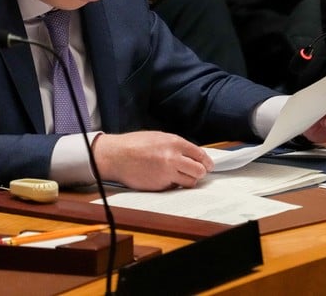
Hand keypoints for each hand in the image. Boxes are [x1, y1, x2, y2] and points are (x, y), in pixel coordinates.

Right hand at [92, 131, 213, 189]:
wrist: (116, 156)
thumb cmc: (135, 144)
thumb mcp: (160, 137)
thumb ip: (177, 146)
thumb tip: (193, 155)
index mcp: (175, 143)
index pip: (200, 155)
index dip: (207, 162)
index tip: (209, 165)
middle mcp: (173, 158)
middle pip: (199, 171)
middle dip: (200, 172)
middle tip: (197, 172)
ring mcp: (166, 173)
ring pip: (189, 182)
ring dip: (188, 180)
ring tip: (180, 176)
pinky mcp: (159, 186)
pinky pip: (174, 188)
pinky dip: (173, 185)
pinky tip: (165, 178)